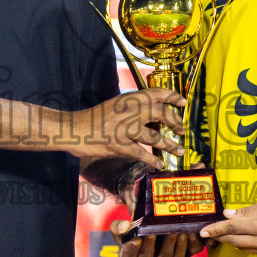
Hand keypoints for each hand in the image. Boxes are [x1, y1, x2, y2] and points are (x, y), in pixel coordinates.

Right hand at [72, 88, 186, 168]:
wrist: (74, 129)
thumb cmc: (94, 118)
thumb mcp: (115, 104)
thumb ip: (133, 106)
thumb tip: (154, 111)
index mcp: (128, 99)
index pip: (156, 92)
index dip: (172, 96)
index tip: (183, 102)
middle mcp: (128, 111)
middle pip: (160, 113)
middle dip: (175, 121)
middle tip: (182, 130)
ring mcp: (123, 129)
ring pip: (154, 136)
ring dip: (170, 144)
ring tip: (179, 150)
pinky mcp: (117, 145)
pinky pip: (140, 153)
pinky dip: (152, 159)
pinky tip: (159, 164)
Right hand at [111, 218, 203, 256]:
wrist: (153, 246)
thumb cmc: (134, 239)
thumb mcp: (122, 234)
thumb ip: (117, 228)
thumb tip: (124, 225)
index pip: (128, 256)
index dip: (132, 247)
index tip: (137, 237)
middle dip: (152, 242)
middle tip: (157, 229)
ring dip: (171, 242)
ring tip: (174, 228)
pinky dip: (182, 247)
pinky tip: (184, 234)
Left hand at [199, 199, 256, 256]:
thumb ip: (248, 211)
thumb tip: (228, 215)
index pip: (233, 227)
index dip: (216, 229)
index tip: (204, 230)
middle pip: (234, 240)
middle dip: (219, 236)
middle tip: (208, 233)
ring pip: (242, 247)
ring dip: (230, 241)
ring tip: (222, 235)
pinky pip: (253, 252)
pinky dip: (243, 245)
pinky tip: (239, 239)